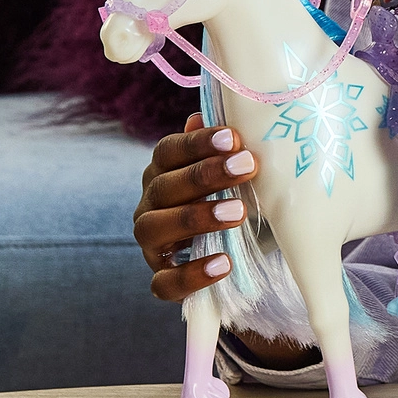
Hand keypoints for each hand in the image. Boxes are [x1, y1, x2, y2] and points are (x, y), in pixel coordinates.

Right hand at [133, 112, 253, 301]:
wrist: (238, 250)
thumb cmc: (234, 196)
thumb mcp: (235, 172)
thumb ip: (223, 147)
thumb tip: (205, 114)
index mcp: (164, 172)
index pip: (168, 151)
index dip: (198, 143)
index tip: (234, 138)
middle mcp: (150, 205)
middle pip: (164, 186)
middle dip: (204, 176)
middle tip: (247, 167)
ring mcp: (152, 243)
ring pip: (154, 229)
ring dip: (195, 218)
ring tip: (238, 213)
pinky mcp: (162, 278)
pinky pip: (164, 283)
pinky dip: (190, 275)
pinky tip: (223, 264)